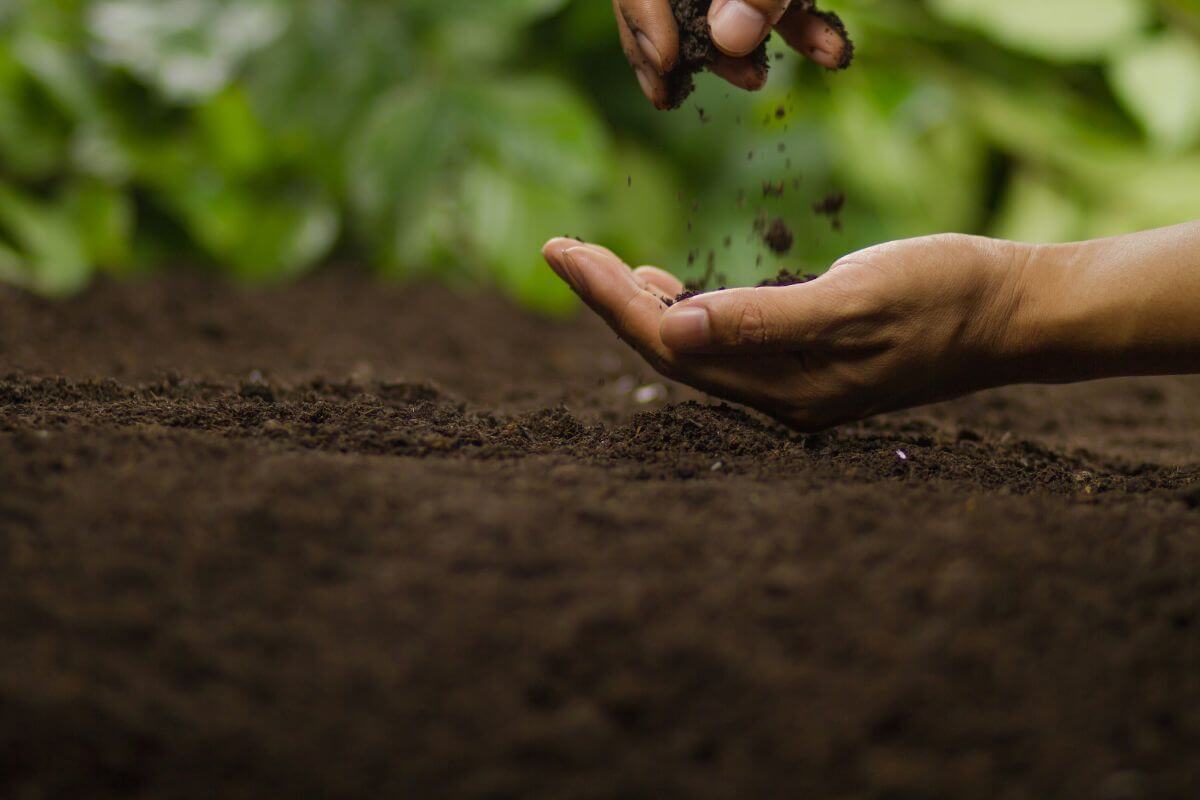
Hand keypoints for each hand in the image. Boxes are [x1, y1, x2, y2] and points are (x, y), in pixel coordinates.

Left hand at [542, 234, 1036, 430]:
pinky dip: (688, 312)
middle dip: (610, 301)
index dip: (608, 300)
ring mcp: (794, 383)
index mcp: (785, 387)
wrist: (1014, 314)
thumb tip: (672, 334)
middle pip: (669, 352)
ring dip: (643, 309)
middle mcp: (779, 396)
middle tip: (561, 249)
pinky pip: (726, 343)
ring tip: (599, 267)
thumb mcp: (856, 300)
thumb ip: (763, 321)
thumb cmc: (945, 297)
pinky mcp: (808, 362)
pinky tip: (668, 290)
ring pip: (694, 349)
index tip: (560, 252)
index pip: (669, 346)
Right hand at [615, 0, 853, 107]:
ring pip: (724, 13)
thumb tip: (729, 38)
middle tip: (706, 86)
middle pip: (673, 8)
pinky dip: (804, 31)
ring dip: (746, 50)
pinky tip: (834, 55)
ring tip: (758, 81)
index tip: (666, 66)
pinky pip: (780, 6)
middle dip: (694, 50)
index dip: (642, 22)